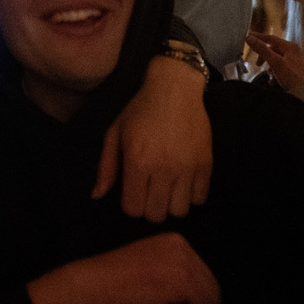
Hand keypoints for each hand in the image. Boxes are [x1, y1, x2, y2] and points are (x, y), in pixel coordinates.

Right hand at [27, 232, 220, 303]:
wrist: (93, 284)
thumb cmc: (115, 281)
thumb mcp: (150, 264)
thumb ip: (173, 270)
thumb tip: (200, 295)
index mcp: (176, 241)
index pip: (203, 274)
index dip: (191, 298)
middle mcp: (183, 246)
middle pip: (211, 286)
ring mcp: (182, 263)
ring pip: (210, 299)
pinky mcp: (180, 283)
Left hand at [94, 55, 211, 220]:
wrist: (175, 88)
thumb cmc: (140, 110)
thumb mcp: (114, 133)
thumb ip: (105, 167)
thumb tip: (97, 196)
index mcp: (137, 162)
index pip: (133, 208)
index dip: (130, 204)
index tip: (133, 192)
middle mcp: (163, 169)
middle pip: (156, 215)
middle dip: (149, 208)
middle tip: (149, 191)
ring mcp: (187, 168)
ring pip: (179, 211)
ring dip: (170, 204)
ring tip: (167, 188)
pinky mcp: (206, 164)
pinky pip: (199, 199)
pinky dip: (190, 196)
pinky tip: (182, 182)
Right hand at [244, 31, 303, 91]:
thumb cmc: (293, 77)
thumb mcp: (275, 62)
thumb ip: (262, 49)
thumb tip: (250, 39)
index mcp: (291, 47)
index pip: (271, 39)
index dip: (259, 37)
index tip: (249, 36)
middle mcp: (295, 52)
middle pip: (274, 50)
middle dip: (265, 58)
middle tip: (258, 64)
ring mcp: (296, 61)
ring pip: (277, 60)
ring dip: (270, 67)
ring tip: (270, 75)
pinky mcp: (296, 71)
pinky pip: (282, 68)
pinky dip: (276, 72)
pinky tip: (275, 80)